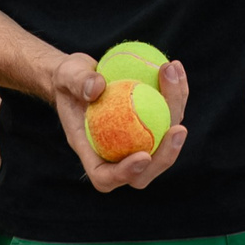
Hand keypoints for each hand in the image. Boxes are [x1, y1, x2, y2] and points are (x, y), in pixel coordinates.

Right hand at [48, 53, 187, 191]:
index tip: (142, 155)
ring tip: (172, 76)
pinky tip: (174, 67)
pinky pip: (168, 114)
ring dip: (175, 110)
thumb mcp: (66, 76)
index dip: (126, 173)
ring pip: (163, 140)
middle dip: (166, 156)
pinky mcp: (150, 122)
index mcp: (90, 152)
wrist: (79, 75)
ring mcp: (136, 141)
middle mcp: (116, 153)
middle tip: (178, 130)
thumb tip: (97, 87)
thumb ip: (78, 82)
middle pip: (144, 171)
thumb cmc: (68, 81)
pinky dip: (175, 92)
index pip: (106, 177)